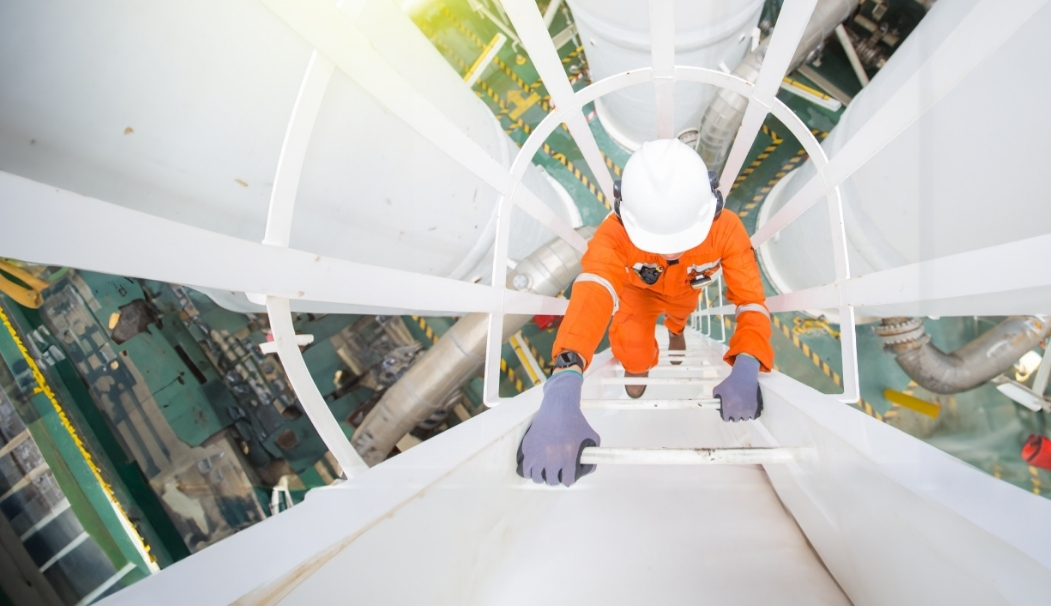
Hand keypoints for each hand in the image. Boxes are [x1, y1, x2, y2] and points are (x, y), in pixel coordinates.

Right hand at [516, 371, 599, 486]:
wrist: (558, 407)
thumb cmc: (577, 422)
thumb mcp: (592, 438)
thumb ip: (592, 456)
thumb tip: (587, 470)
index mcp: (568, 458)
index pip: (567, 481)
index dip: (569, 478)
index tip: (569, 474)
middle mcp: (551, 459)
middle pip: (552, 481)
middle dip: (556, 478)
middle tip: (558, 472)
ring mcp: (537, 454)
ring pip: (536, 478)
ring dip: (542, 476)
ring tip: (546, 470)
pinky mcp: (527, 448)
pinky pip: (526, 468)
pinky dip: (530, 470)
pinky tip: (536, 466)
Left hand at [714, 355, 762, 421]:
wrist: (744, 377)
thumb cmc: (730, 383)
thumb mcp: (718, 389)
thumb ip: (715, 400)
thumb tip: (718, 408)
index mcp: (727, 407)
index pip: (726, 418)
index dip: (726, 415)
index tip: (728, 413)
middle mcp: (737, 410)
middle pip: (735, 419)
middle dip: (734, 414)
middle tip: (736, 408)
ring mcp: (747, 410)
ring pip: (744, 418)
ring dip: (743, 414)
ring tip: (743, 407)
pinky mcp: (755, 408)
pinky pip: (752, 416)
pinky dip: (751, 414)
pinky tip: (749, 408)